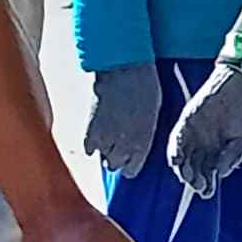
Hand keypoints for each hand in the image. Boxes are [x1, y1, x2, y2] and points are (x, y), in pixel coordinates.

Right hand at [83, 63, 161, 177]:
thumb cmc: (146, 88)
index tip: (130, 161)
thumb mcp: (153, 114)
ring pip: (102, 158)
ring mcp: (106, 137)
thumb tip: (138, 144)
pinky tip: (97, 136)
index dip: (131, 165)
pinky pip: (88, 148)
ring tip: (109, 139)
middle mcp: (124, 144)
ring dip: (105, 151)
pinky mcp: (91, 129)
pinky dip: (91, 144)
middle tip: (118, 147)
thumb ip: (145, 133)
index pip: (132, 169)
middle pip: (115, 165)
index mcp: (144, 141)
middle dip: (117, 158)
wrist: (125, 71)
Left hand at [168, 64, 241, 198]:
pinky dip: (175, 151)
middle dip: (195, 179)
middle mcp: (203, 142)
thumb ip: (232, 156)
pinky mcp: (186, 121)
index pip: (208, 170)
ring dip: (184, 169)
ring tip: (188, 178)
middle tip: (199, 187)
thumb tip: (221, 173)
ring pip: (183, 156)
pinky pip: (176, 140)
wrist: (241, 83)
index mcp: (217, 148)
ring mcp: (193, 132)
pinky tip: (176, 161)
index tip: (207, 192)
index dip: (207, 182)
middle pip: (194, 166)